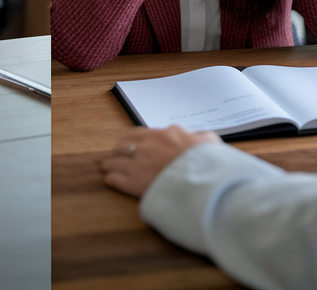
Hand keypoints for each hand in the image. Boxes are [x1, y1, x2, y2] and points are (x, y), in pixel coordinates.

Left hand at [101, 125, 221, 197]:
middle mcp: (148, 146)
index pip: (138, 132)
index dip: (130, 138)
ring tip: (106, 166)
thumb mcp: (210, 143)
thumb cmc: (208, 162)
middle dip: (118, 150)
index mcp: (164, 135)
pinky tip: (110, 179)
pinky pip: (116, 178)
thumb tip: (203, 138)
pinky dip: (112, 178)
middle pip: (123, 145)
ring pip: (115, 160)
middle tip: (114, 154)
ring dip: (110, 163)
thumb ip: (203, 138)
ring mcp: (139, 164)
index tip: (127, 141)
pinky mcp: (134, 183)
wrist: (203, 181)